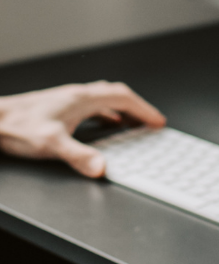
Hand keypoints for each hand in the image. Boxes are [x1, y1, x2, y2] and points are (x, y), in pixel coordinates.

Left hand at [0, 81, 165, 177]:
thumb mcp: (51, 144)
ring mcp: (67, 99)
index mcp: (82, 99)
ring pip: (104, 99)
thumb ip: (79, 156)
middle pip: (117, 95)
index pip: (123, 98)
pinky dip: (105, 113)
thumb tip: (103, 168)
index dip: (144, 110)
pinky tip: (102, 125)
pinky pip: (91, 105)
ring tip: (132, 123)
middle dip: (138, 108)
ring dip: (122, 109)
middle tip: (150, 122)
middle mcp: (77, 95)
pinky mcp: (58, 107)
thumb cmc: (16, 128)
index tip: (157, 121)